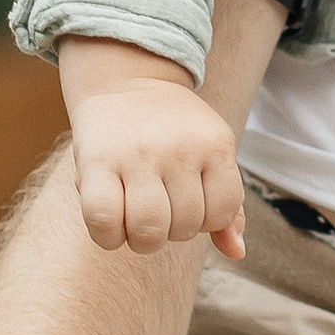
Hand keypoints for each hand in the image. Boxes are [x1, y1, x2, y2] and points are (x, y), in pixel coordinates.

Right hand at [58, 42, 245, 260]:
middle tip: (159, 210)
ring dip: (142, 240)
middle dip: (172, 232)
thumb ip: (226, 206)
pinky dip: (108, 238)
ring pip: (148, 230)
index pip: (221, 213)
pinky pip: (103, 220)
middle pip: (184, 227)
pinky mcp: (97, 160)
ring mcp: (138, 153)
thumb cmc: (173, 134)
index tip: (187, 203)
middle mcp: (179, 148)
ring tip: (136, 221)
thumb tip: (237, 252)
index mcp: (216, 145)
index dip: (204, 221)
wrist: (127, 82)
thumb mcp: (211, 156)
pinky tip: (111, 226)